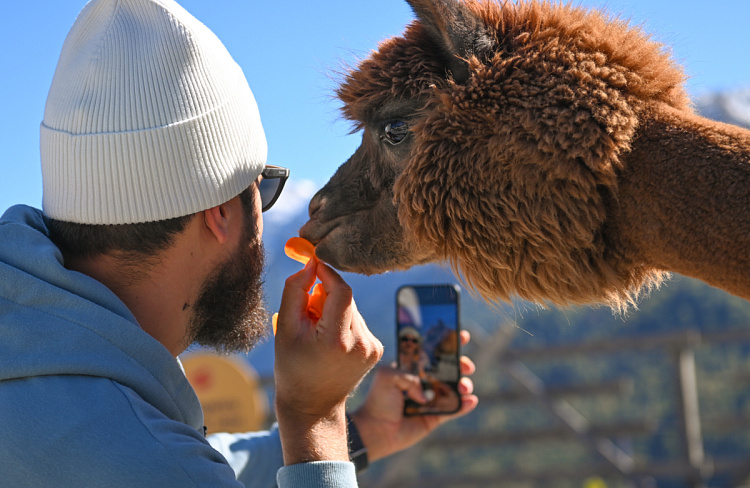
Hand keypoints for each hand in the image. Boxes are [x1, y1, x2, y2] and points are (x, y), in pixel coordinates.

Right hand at [274, 257, 383, 463]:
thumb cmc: (292, 367)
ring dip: (334, 311)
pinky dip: (344, 324)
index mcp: (337, 339)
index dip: (327, 273)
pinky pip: (359, 322)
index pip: (341, 290)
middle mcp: (361, 343)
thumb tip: (310, 264)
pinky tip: (331, 342)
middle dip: (325, 296)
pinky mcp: (376, 350)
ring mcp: (372, 348)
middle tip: (307, 312)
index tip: (314, 263)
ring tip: (318, 333)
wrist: (313, 405)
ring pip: (352, 309)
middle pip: (346, 298)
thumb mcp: (284, 329)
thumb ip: (295, 291)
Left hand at [349, 330, 477, 461]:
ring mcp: (432, 399)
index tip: (461, 336)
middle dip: (461, 364)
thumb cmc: (378, 400)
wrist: (375, 429)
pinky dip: (465, 405)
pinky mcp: (435, 417)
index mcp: (413, 368)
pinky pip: (454, 409)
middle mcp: (424, 381)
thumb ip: (409, 377)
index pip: (432, 352)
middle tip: (465, 366)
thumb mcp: (387, 377)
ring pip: (454, 388)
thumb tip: (426, 394)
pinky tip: (471, 400)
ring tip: (463, 387)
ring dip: (464, 385)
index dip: (447, 343)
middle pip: (449, 369)